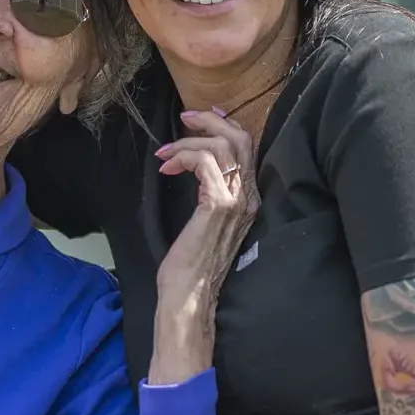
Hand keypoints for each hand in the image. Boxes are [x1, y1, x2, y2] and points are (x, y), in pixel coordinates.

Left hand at [148, 108, 258, 382]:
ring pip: (222, 147)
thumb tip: (193, 166)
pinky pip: (205, 162)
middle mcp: (250, 197)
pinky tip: (167, 167)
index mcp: (249, 199)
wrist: (189, 295)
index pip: (248, 149)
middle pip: (241, 140)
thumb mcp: (204, 221)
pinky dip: (184, 156)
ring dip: (187, 142)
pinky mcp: (218, 205)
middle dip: (210, 122)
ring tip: (165, 154)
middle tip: (184, 118)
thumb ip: (208, 193)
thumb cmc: (190, 264)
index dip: (226, 127)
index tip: (201, 119)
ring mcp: (237, 201)